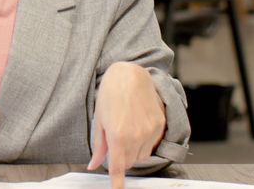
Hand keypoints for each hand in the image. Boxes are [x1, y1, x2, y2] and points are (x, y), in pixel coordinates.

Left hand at [87, 62, 166, 188]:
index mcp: (118, 135)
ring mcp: (150, 131)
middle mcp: (136, 136)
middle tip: (116, 139)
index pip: (118, 167)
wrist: (130, 74)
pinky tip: (137, 125)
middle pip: (130, 162)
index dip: (117, 182)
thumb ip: (98, 146)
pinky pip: (152, 144)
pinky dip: (144, 142)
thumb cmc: (111, 93)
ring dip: (134, 150)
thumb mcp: (99, 120)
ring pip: (142, 155)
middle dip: (122, 157)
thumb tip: (93, 165)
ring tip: (127, 129)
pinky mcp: (160, 125)